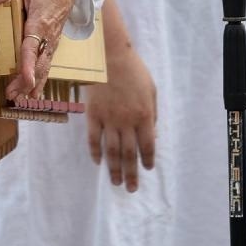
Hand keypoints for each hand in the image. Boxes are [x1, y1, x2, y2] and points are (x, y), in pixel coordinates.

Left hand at [0, 0, 77, 100]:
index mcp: (40, 22)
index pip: (32, 46)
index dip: (29, 64)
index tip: (27, 79)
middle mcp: (47, 36)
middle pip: (39, 63)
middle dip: (27, 81)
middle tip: (13, 94)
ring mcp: (51, 42)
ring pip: (44, 67)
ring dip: (33, 84)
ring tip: (19, 98)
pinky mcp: (51, 44)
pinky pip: (46, 64)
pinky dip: (40, 79)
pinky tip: (33, 92)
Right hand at [85, 42, 155, 192]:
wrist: (108, 57)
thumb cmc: (133, 71)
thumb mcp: (151, 91)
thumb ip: (151, 113)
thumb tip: (151, 132)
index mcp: (144, 115)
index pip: (147, 145)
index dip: (147, 159)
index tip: (146, 169)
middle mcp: (127, 122)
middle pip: (129, 154)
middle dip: (131, 173)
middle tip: (130, 188)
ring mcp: (108, 119)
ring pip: (112, 151)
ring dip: (114, 169)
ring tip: (115, 182)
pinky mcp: (93, 115)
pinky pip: (93, 138)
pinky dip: (95, 152)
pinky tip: (98, 162)